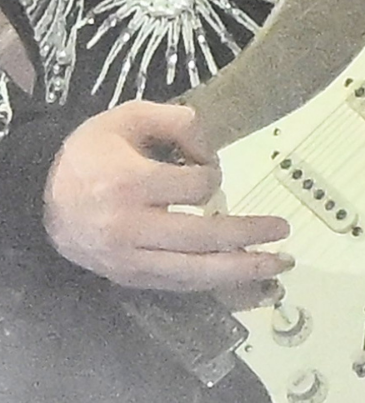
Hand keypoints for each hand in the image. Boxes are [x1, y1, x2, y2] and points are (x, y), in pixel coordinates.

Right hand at [43, 101, 291, 294]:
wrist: (42, 195)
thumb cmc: (92, 152)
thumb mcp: (130, 116)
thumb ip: (179, 121)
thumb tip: (214, 152)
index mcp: (128, 184)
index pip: (195, 187)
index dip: (211, 172)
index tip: (203, 165)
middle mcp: (128, 228)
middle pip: (202, 238)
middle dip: (248, 235)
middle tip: (284, 230)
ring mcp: (127, 260)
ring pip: (194, 273)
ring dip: (242, 271)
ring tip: (279, 265)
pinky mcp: (128, 279)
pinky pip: (179, 286)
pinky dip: (215, 284)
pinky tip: (245, 281)